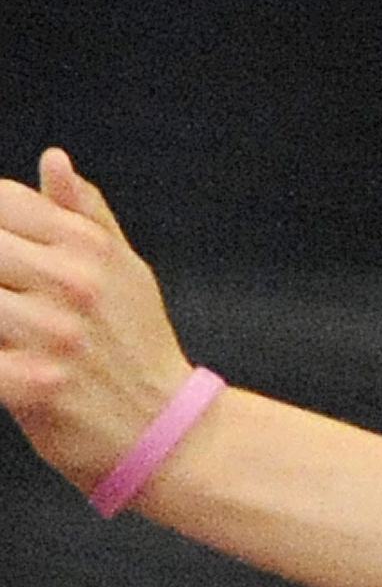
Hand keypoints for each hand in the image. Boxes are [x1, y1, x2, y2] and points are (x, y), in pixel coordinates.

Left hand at [0, 149, 196, 491]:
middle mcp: (73, 282)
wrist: (160, 427)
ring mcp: (53, 334)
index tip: (0, 257)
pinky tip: (2, 353)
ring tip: (5, 323)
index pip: (2, 201)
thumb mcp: (125, 271)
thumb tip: (54, 160)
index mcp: (90, 246)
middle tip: (2, 290)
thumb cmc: (136, 345)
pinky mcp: (31, 385)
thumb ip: (85, 215)